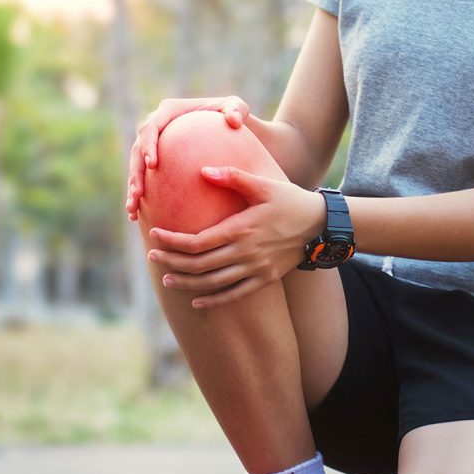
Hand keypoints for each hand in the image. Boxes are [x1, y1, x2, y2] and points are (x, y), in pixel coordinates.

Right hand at [126, 96, 249, 221]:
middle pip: (137, 150)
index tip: (153, 165)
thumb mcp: (238, 109)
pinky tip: (135, 217)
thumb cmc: (234, 117)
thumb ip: (237, 110)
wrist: (228, 131)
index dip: (148, 146)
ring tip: (132, 210)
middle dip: (136, 173)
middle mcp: (156, 127)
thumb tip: (233, 121)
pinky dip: (139, 197)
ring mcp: (153, 146)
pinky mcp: (155, 163)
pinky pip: (144, 180)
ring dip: (132, 189)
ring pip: (136, 168)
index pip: (152, 127)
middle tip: (138, 193)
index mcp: (168, 111)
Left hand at [147, 166, 324, 308]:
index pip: (197, 241)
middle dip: (172, 262)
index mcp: (241, 229)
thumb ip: (232, 176)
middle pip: (199, 264)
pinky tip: (197, 302)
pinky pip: (235, 294)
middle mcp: (245, 253)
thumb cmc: (290, 201)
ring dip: (187, 283)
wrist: (321, 226)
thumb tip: (203, 171)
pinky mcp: (265, 279)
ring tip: (167, 279)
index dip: (172, 241)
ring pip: (213, 283)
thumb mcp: (263, 184)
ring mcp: (255, 269)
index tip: (154, 236)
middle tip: (152, 257)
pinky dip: (214, 301)